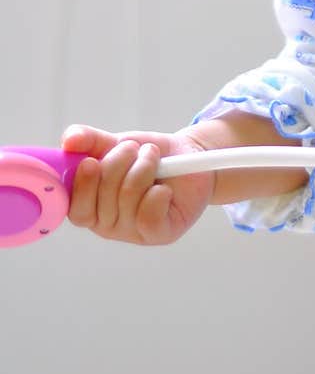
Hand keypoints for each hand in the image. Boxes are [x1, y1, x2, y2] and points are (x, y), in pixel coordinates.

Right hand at [60, 125, 215, 245]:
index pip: (76, 209)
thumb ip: (89, 140)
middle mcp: (109, 224)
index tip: (91, 161)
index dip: (82, 187)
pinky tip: (164, 187)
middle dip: (120, 163)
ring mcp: (134, 231)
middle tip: (136, 149)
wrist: (187, 156)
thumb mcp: (114, 143)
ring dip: (144, 168)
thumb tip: (69, 141)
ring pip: (128, 199)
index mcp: (92, 206)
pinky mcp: (160, 234)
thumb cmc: (147, 155)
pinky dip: (158, 192)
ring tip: (154, 158)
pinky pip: (149, 215)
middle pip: (103, 198)